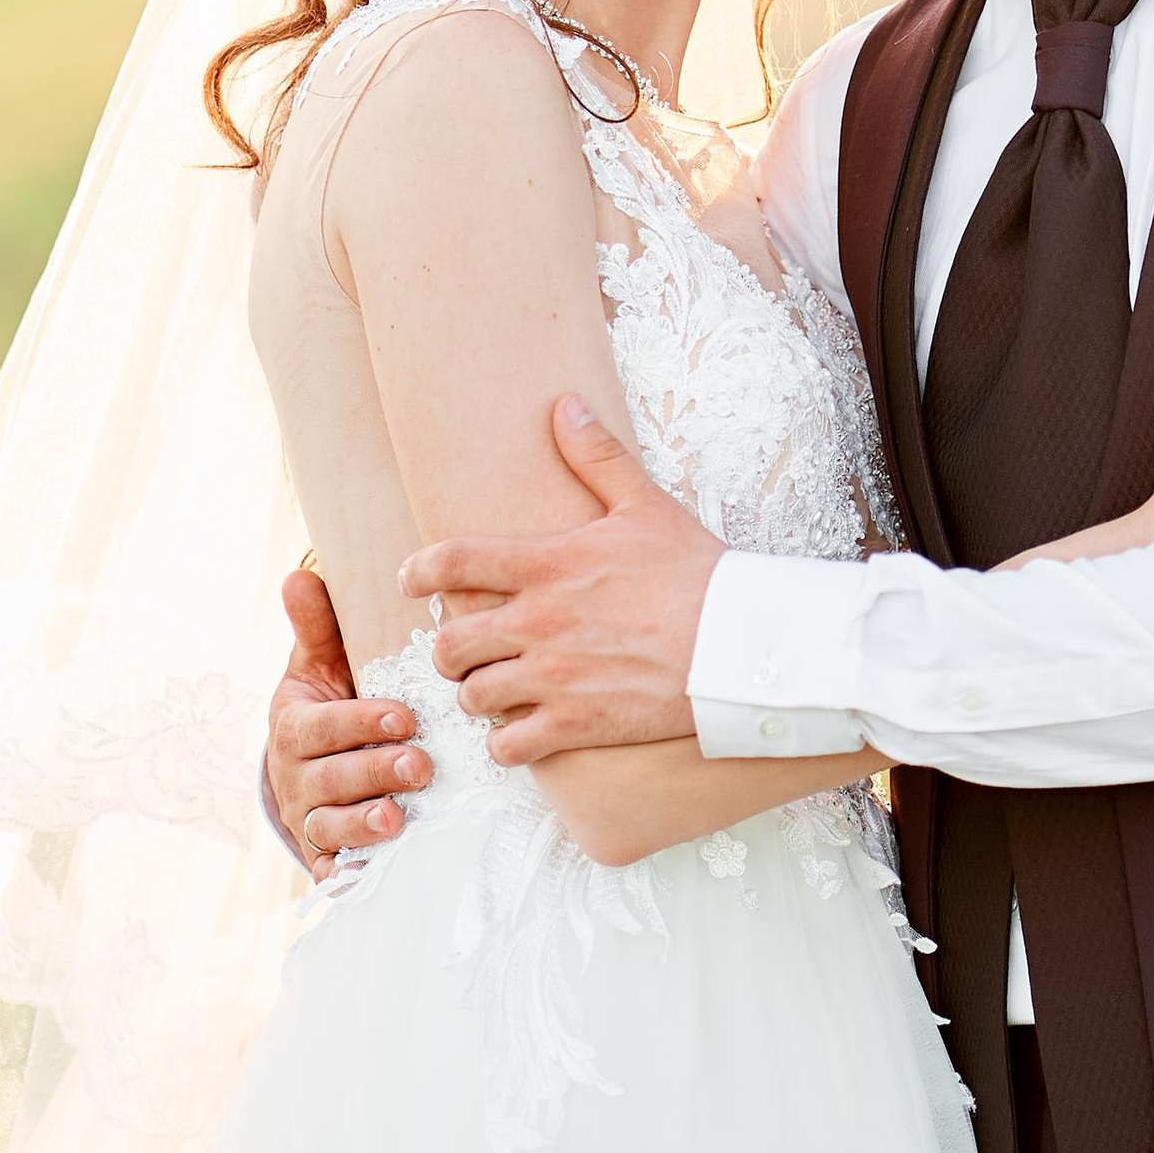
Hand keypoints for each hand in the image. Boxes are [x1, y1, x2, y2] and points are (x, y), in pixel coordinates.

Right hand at [265, 568, 430, 871]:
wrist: (320, 765)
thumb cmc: (334, 702)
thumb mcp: (322, 664)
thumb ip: (318, 625)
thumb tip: (302, 573)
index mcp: (294, 727)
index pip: (320, 727)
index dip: (359, 724)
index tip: (404, 717)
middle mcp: (295, 778)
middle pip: (327, 781)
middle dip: (372, 773)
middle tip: (420, 765)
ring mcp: (310, 820)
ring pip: (329, 828)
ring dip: (364, 825)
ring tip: (399, 817)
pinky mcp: (328, 857)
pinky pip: (337, 871)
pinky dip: (353, 875)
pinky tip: (380, 872)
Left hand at [398, 399, 718, 764]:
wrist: (740, 644)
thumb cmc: (697, 572)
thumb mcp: (646, 506)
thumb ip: (597, 457)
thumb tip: (565, 406)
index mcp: (548, 564)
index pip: (454, 561)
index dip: (420, 571)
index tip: (413, 580)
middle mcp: (539, 621)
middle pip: (449, 642)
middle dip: (450, 648)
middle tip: (466, 649)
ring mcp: (554, 677)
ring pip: (473, 696)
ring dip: (479, 695)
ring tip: (497, 691)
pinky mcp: (576, 724)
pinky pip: (508, 746)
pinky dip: (506, 744)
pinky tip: (521, 733)